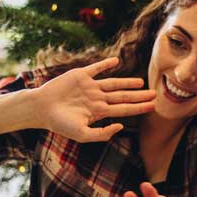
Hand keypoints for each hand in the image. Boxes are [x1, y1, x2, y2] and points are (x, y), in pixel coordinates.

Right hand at [33, 56, 154, 141]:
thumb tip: (121, 126)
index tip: (153, 106)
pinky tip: (116, 62)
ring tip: (141, 82)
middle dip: (139, 96)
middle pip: (123, 96)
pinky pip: (96, 69)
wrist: (41, 109)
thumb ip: (102, 134)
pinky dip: (106, 64)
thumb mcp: (82, 135)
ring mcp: (89, 86)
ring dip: (127, 82)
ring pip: (113, 83)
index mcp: (99, 112)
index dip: (139, 107)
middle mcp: (97, 98)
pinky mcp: (80, 76)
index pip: (124, 109)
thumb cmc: (60, 124)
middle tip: (155, 94)